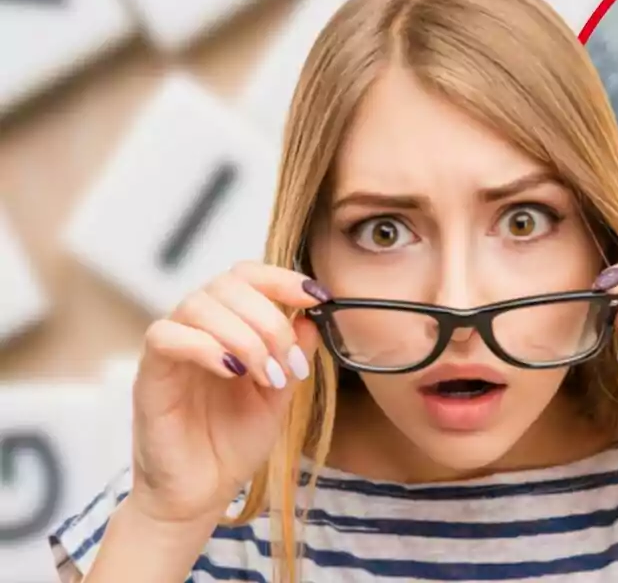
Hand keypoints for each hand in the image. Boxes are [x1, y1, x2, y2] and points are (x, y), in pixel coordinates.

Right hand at [127, 261, 327, 525]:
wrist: (201, 493)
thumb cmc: (234, 442)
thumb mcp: (280, 394)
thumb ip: (294, 354)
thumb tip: (310, 315)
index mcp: (229, 324)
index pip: (248, 275)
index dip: (282, 278)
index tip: (316, 297)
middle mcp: (198, 327)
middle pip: (228, 284)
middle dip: (269, 318)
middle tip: (287, 362)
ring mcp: (172, 347)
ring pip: (199, 304)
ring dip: (244, 335)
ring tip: (265, 375)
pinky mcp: (149, 373)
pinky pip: (165, 335)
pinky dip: (205, 346)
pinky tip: (232, 372)